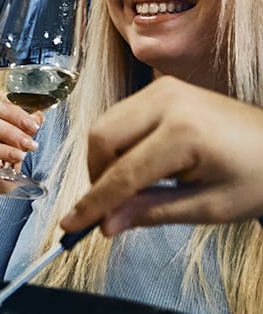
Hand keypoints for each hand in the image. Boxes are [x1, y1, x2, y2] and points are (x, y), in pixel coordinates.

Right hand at [61, 77, 262, 235]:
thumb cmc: (256, 177)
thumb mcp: (208, 206)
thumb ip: (151, 212)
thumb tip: (106, 224)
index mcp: (185, 133)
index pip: (123, 174)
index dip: (94, 203)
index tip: (70, 225)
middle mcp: (168, 102)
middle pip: (101, 139)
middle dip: (96, 176)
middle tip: (107, 207)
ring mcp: (163, 90)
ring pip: (105, 126)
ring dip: (104, 160)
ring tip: (126, 188)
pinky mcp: (162, 88)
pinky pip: (120, 117)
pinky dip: (117, 145)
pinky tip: (136, 166)